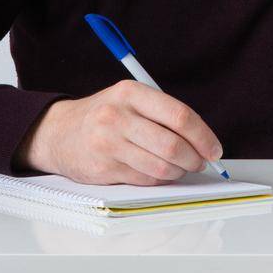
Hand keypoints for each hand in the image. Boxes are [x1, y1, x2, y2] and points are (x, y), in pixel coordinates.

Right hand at [14, 80, 223, 184]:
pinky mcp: (103, 168)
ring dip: (178, 172)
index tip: (214, 149)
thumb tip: (202, 141)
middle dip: (194, 159)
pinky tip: (157, 172)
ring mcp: (108, 143)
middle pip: (172, 144)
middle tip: (200, 163)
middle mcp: (117, 116)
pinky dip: (159, 180)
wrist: (58, 133)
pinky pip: (145, 180)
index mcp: (130, 92)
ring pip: (161, 167)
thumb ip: (163, 115)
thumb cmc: (103, 116)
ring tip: (179, 168)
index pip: (179, 115)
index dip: (203, 136)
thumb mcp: (129, 101)